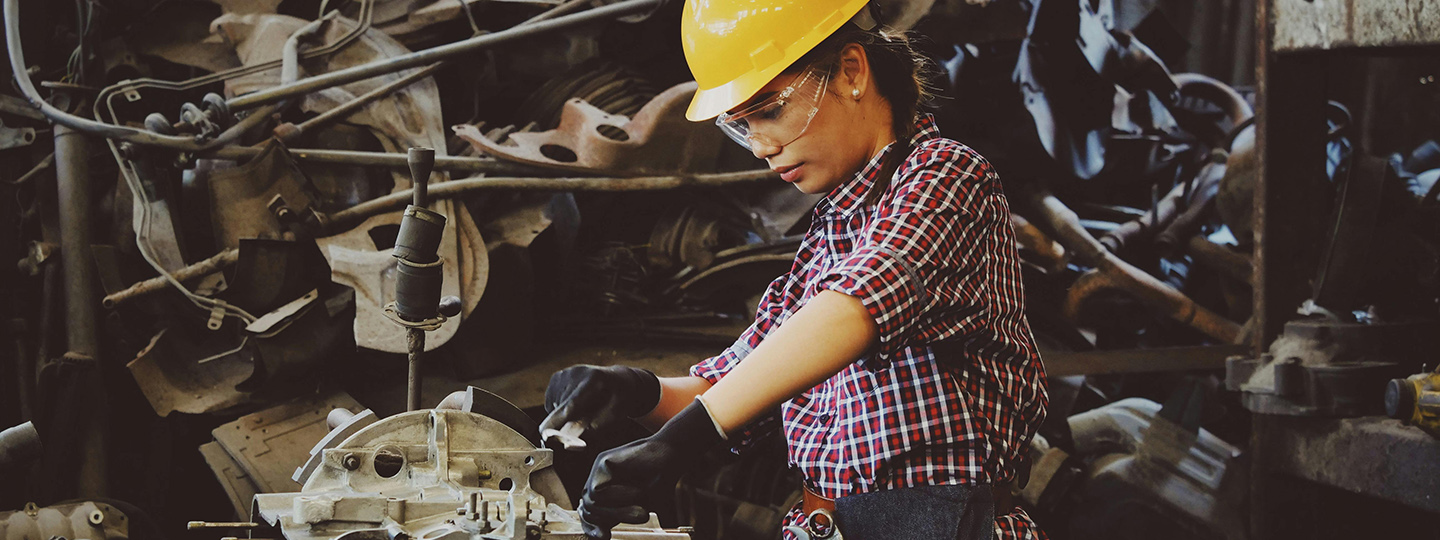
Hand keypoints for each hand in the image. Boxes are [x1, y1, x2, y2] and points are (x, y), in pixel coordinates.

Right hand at [539, 365, 660, 448]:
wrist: (620, 381)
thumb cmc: (618, 401)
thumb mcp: (613, 417)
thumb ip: (591, 429)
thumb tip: (568, 442)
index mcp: (594, 380)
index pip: (571, 405)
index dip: (557, 421)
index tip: (544, 434)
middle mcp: (577, 372)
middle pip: (560, 407)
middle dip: (566, 421)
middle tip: (586, 419)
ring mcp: (565, 373)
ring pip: (554, 406)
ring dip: (564, 414)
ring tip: (585, 407)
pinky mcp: (558, 376)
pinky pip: (551, 401)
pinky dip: (560, 407)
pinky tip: (576, 403)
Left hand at [580, 399, 724, 538]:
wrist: (672, 456)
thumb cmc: (659, 482)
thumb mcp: (638, 507)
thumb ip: (619, 516)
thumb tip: (601, 534)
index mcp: (605, 492)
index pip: (589, 514)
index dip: (592, 528)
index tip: (606, 537)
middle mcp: (599, 480)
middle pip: (587, 510)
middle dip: (608, 520)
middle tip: (640, 518)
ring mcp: (599, 470)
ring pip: (591, 502)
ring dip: (618, 511)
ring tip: (642, 510)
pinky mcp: (602, 462)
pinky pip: (597, 490)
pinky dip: (617, 497)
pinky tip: (636, 491)